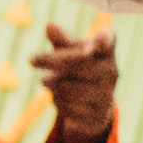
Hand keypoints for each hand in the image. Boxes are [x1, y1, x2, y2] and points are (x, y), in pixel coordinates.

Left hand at [37, 17, 120, 142]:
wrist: (95, 105)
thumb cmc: (80, 68)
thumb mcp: (71, 51)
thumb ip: (62, 40)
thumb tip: (49, 26)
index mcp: (107, 52)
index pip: (105, 43)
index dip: (101, 42)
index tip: (93, 41)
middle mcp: (111, 73)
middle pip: (75, 64)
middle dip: (50, 61)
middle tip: (31, 60)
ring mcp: (106, 96)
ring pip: (67, 88)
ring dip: (51, 84)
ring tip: (45, 80)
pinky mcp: (97, 116)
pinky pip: (68, 108)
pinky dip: (57, 101)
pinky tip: (57, 98)